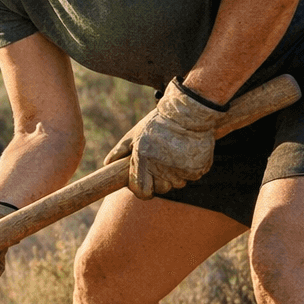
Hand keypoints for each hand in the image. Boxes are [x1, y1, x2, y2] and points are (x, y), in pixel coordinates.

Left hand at [113, 78, 222, 198]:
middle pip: (161, 189)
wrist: (188, 113)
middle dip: (160, 180)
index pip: (141, 191)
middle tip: (161, 164)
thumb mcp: (135, 133)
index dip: (141, 190)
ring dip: (175, 174)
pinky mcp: (196, 169)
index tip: (144, 184)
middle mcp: (162, 168)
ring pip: (177, 183)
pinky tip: (185, 153)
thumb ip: (120, 150)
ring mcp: (181, 170)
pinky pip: (191, 177)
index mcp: (144, 160)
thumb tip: (107, 163)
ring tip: (174, 154)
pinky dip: (189, 169)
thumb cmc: (158, 123)